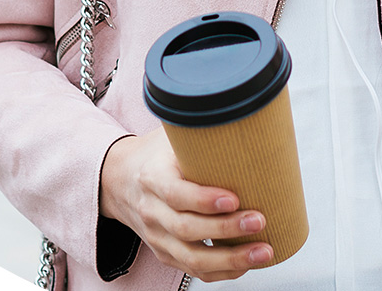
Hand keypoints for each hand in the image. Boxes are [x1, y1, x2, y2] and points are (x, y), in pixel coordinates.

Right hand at [97, 129, 273, 281]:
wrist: (118, 179)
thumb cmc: (153, 155)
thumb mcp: (169, 136)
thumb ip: (199, 129)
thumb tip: (246, 110)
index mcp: (152, 178)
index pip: (175, 194)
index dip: (204, 200)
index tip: (233, 198)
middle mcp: (152, 212)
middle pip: (187, 229)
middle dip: (227, 230)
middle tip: (259, 220)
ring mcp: (158, 237)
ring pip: (192, 259)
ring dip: (231, 259)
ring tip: (264, 251)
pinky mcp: (165, 253)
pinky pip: (194, 270)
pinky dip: (223, 271)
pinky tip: (247, 263)